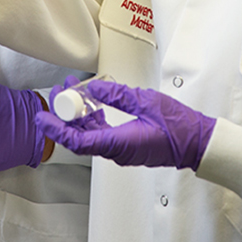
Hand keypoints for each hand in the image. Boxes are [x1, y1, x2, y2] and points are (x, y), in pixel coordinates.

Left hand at [34, 78, 215, 171]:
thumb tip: (94, 89)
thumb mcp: (146, 102)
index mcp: (119, 144)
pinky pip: (102, 135)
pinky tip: (92, 103)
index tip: (43, 116)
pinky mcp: (127, 146)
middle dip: (64, 116)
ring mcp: (122, 150)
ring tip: (73, 91)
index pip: (77, 141)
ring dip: (78, 116)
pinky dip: (92, 120)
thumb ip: (117, 95)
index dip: (56, 129)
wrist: (197, 142)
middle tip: (59, 92)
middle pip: (80, 138)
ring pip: (90, 136)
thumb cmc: (178, 126)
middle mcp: (117, 151)